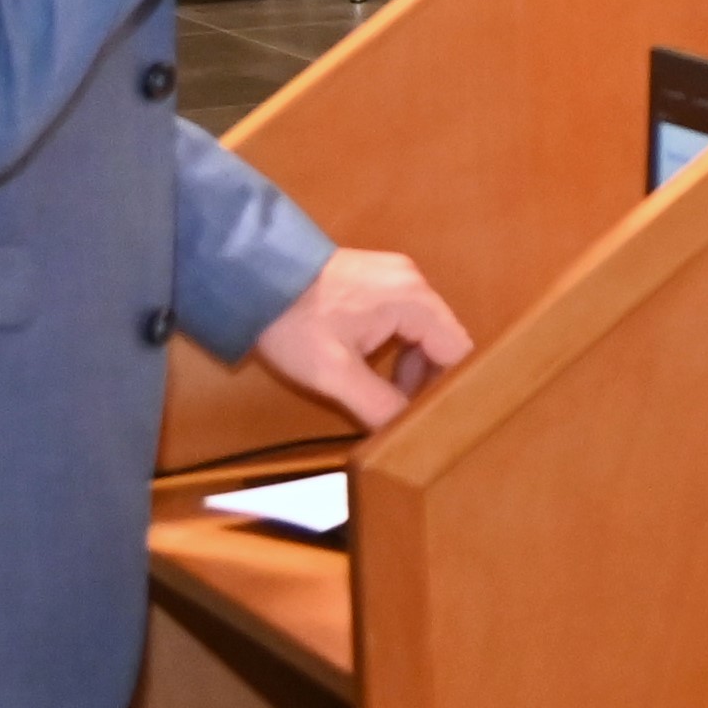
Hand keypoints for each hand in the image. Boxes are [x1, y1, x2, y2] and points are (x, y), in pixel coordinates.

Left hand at [251, 247, 470, 429]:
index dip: (449, 388)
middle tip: (404, 410)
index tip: (431, 417)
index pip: (458, 351)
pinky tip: (370, 362)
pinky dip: (395, 344)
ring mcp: (396, 275)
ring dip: (410, 364)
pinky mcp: (377, 276)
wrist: (249, 274)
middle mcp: (414, 282)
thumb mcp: (332, 373)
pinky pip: (404, 316)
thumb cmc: (293, 321)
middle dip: (427, 378)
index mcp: (415, 301)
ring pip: (424, 329)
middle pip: (443, 340)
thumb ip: (377, 404)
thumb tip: (407, 432)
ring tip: (383, 391)